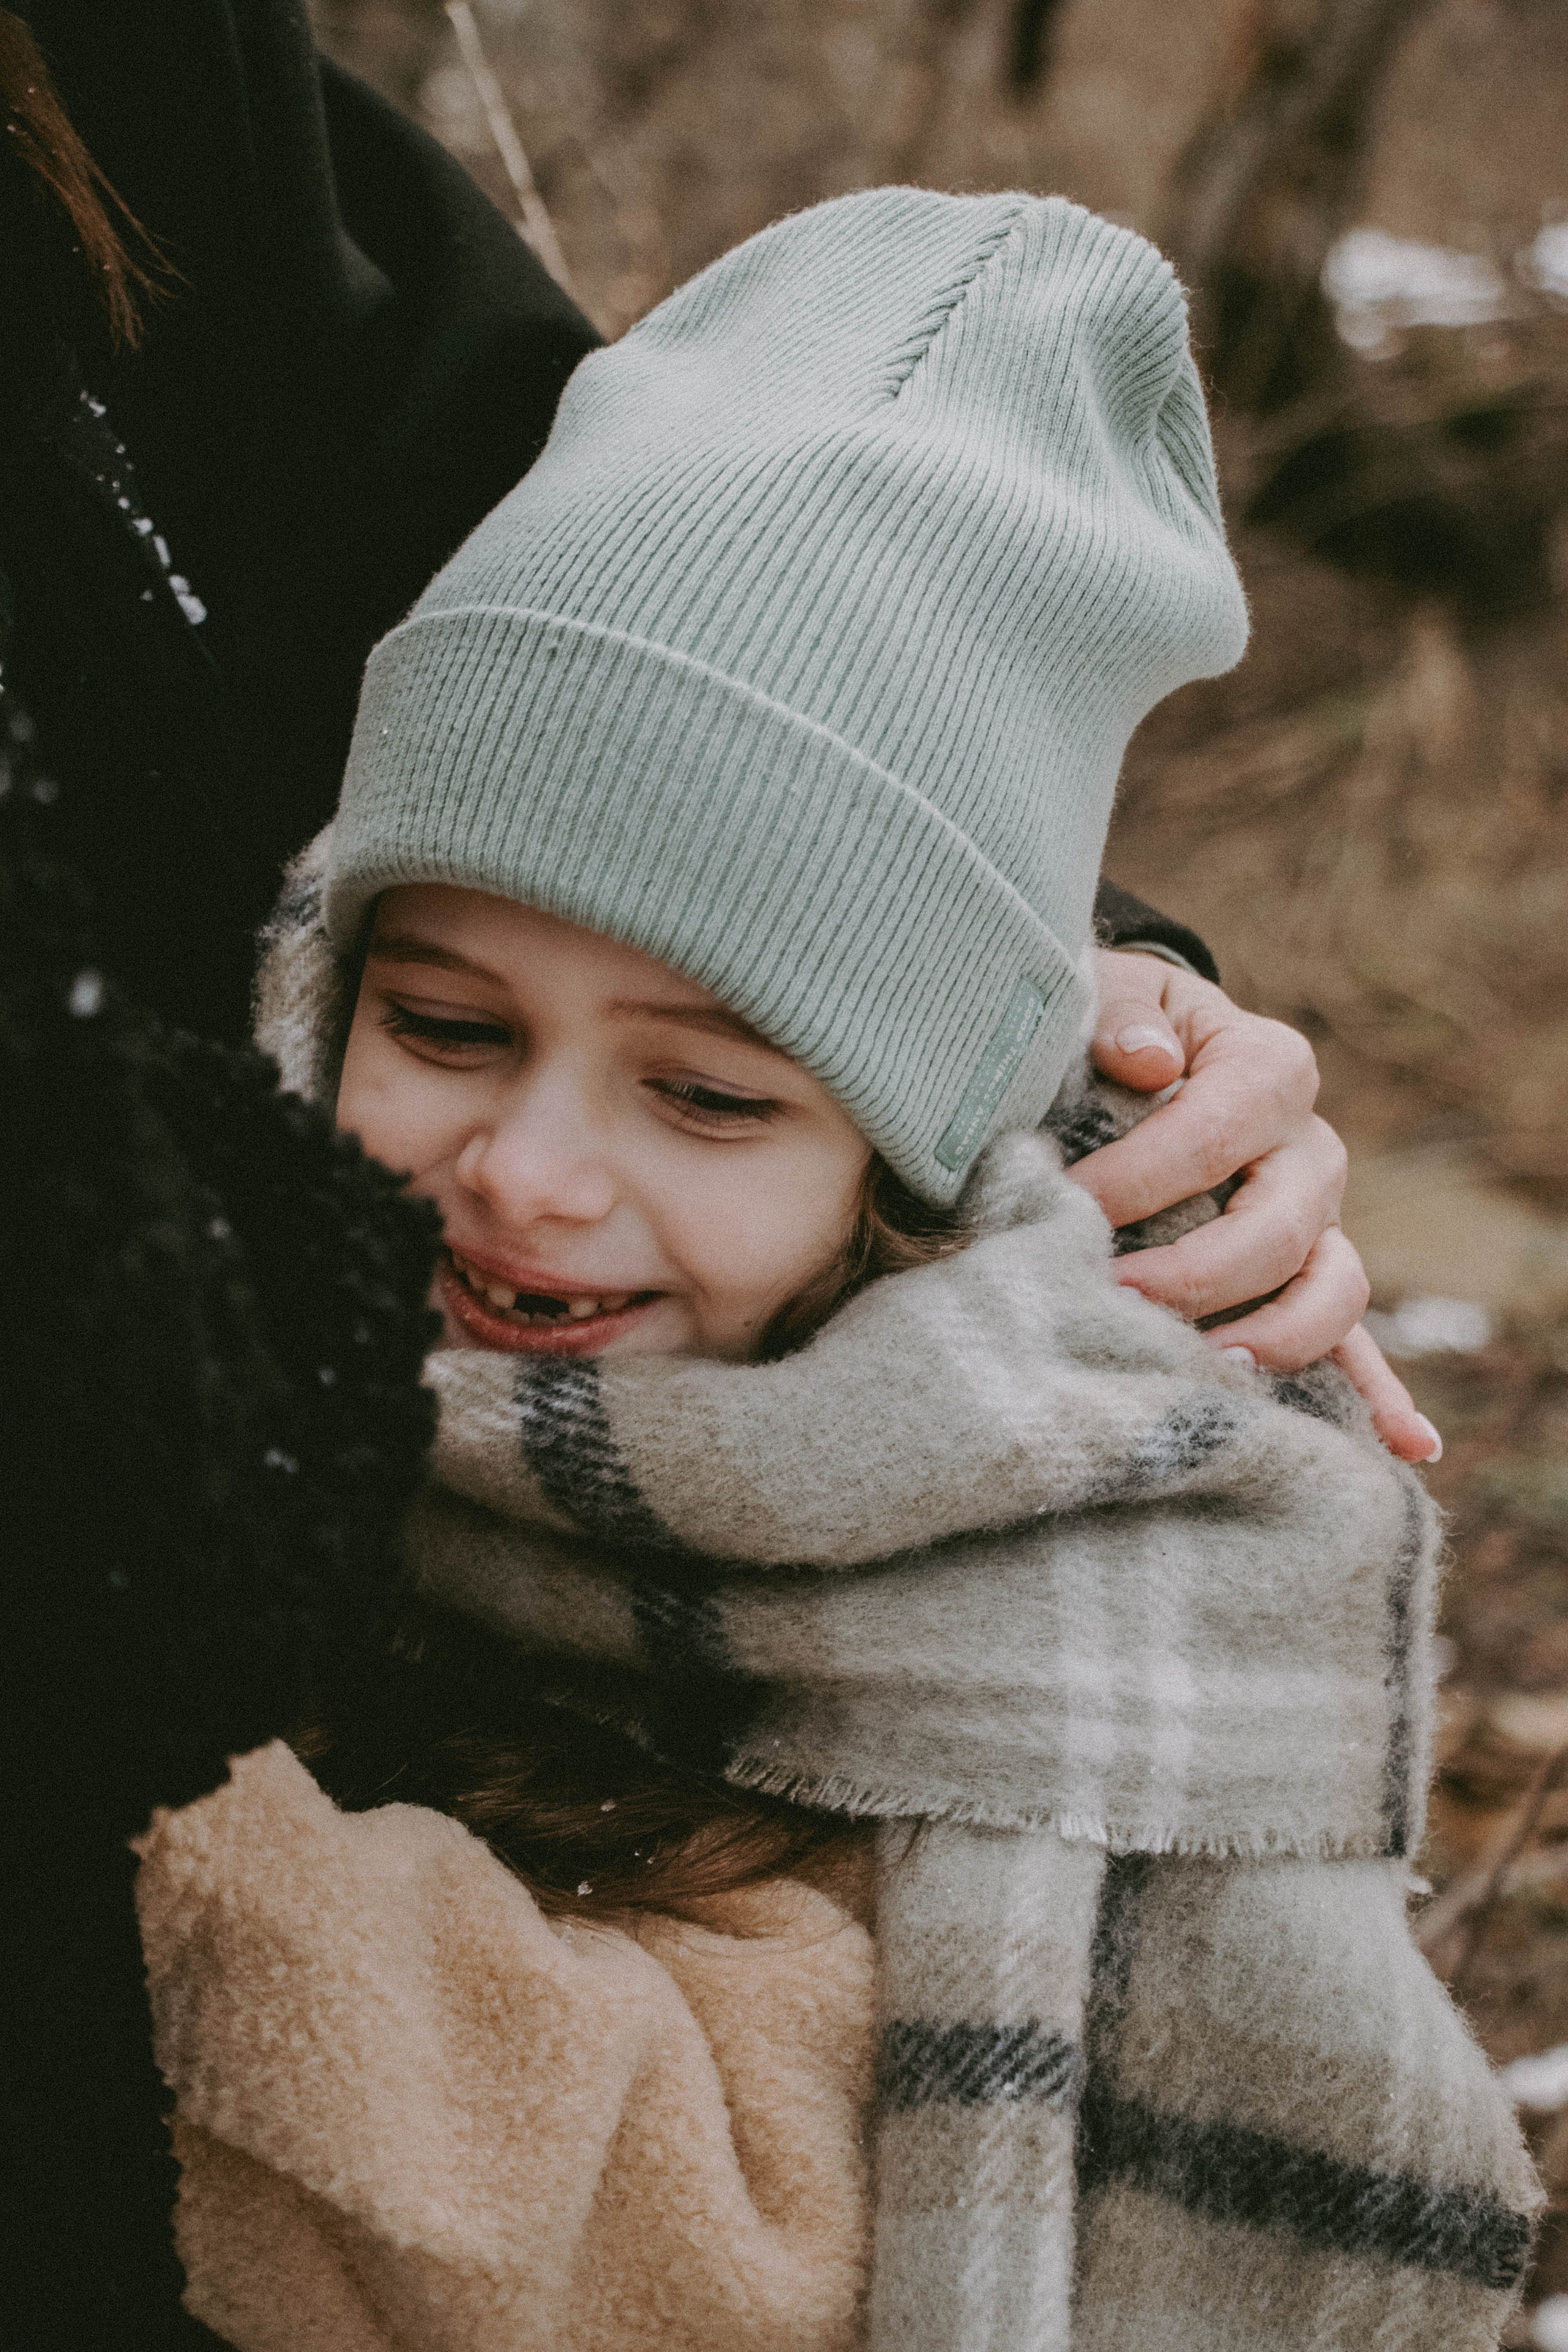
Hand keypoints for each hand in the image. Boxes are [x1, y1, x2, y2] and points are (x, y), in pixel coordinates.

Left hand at [1071, 949, 1440, 1465]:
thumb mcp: (1110, 993)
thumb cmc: (1114, 1029)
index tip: (1062, 1208)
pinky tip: (1404, 1447)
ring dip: (1275, 1343)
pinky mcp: (1307, 1282)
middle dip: (1192, 1277)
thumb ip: (1121, 1013)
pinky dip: (1382, 1395)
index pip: (1212, 1133)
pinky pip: (1356, 1345)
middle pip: (1277, 1230)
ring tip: (1208, 1372)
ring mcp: (1319, 1225)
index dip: (1139, 1177)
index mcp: (1266, 1070)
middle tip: (1110, 1300)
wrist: (1139, 1054)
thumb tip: (1146, 1059)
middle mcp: (1309, 1153)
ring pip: (1331, 1295)